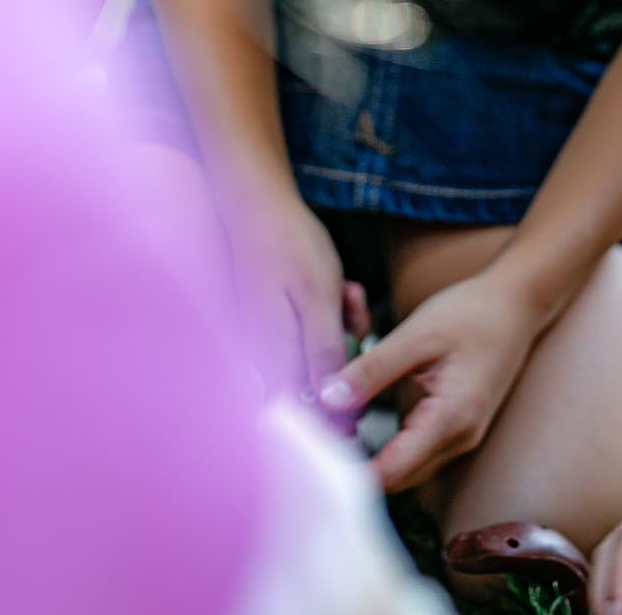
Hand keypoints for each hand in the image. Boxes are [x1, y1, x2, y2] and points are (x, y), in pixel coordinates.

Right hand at [226, 183, 369, 397]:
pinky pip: (314, 330)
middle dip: (347, 356)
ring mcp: (271, 334)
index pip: (298, 410)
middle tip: (354, 316)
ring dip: (344, 329)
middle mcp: (266, 351)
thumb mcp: (318, 297)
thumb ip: (323, 350)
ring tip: (348, 294)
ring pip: (321, 350)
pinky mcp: (279, 319)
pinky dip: (333, 313)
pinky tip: (341, 289)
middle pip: (315, 380)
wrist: (261, 205)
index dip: (330, 417)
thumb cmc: (288, 245)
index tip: (360, 405)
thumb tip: (328, 401)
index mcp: (273, 353)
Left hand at [319, 271, 541, 490]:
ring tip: (331, 431)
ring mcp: (462, 436)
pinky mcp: (458, 426)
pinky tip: (363, 417)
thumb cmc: (472, 313)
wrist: (517, 302)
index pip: (392, 472)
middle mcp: (459, 439)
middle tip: (312, 442)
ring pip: (406, 466)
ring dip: (372, 456)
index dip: (351, 473)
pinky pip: (417, 449)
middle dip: (357, 466)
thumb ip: (372, 370)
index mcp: (451, 420)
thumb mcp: (417, 335)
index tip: (313, 460)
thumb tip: (329, 399)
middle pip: (397, 477)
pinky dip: (389, 442)